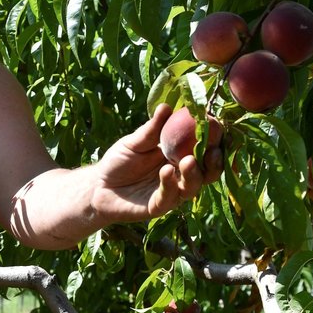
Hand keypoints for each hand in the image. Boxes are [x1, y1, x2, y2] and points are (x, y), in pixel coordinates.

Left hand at [90, 104, 223, 221]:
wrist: (98, 186)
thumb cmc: (119, 161)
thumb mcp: (135, 142)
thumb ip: (152, 129)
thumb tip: (166, 106)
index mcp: (179, 156)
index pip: (203, 149)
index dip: (213, 139)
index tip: (215, 125)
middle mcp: (181, 175)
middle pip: (208, 171)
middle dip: (214, 161)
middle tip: (213, 149)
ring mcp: (172, 192)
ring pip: (193, 186)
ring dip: (194, 174)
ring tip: (189, 161)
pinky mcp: (159, 206)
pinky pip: (169, 197)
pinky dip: (169, 184)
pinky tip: (165, 171)